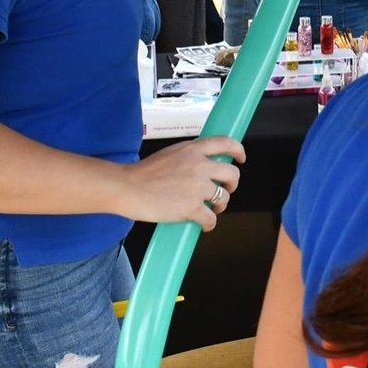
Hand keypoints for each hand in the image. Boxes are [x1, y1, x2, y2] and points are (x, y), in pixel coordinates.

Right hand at [117, 135, 245, 230]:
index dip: (238, 150)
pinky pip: (211, 218)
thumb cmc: (143, 173)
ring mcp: (197, 187)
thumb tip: (203, 160)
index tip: (241, 158)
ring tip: (210, 209)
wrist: (127, 187)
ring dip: (220, 205)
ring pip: (224, 198)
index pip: (226, 143)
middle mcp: (199, 166)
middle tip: (225, 190)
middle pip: (232, 174)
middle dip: (232, 184)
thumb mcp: (170, 153)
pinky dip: (209, 224)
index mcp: (193, 150)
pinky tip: (203, 224)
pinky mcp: (192, 207)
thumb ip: (189, 154)